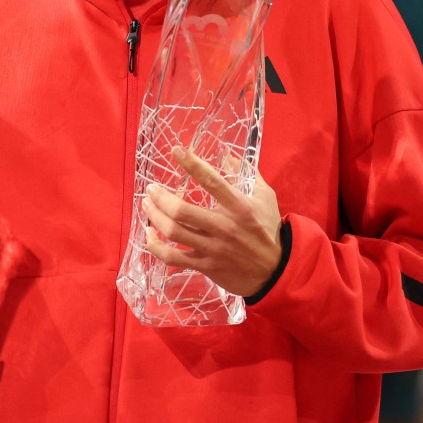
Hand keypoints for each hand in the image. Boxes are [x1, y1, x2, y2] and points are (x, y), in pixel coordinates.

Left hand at [142, 146, 281, 297]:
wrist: (276, 272)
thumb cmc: (268, 231)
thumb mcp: (265, 198)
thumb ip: (246, 174)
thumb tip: (226, 154)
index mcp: (239, 207)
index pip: (212, 181)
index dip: (192, 164)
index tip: (176, 150)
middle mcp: (223, 227)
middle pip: (182, 210)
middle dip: (160, 197)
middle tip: (150, 188)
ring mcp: (213, 248)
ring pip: (173, 232)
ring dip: (154, 217)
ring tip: (146, 205)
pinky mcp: (205, 266)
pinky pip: (173, 258)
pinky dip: (155, 247)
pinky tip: (149, 235)